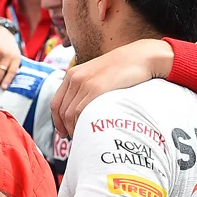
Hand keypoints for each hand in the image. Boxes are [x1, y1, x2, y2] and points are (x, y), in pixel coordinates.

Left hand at [51, 38, 172, 136]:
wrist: (140, 57)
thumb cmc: (123, 68)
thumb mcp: (98, 74)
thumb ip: (87, 87)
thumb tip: (82, 109)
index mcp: (72, 74)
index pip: (56, 103)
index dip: (57, 122)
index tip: (63, 133)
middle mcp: (75, 78)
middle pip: (62, 111)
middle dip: (67, 129)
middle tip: (77, 139)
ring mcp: (85, 83)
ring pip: (70, 115)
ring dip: (75, 129)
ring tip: (86, 137)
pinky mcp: (96, 88)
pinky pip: (81, 112)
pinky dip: (82, 125)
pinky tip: (90, 131)